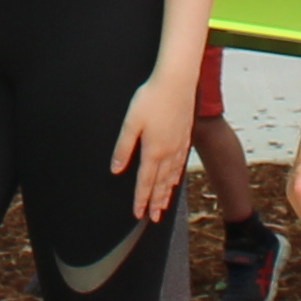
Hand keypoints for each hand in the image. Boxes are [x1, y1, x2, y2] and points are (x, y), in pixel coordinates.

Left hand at [110, 68, 194, 223]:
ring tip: (163, 205)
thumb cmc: (150, 99)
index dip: (141, 199)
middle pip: (160, 183)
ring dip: (166, 192)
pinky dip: (176, 177)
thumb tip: (116, 169)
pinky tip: (175, 179)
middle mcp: (168, 152)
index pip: (145, 181)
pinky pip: (180, 164)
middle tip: (153, 218)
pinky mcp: (185, 137)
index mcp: (153, 150)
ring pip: (171, 176)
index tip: (138, 214)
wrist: (177, 82)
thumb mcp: (131, 122)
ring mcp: (179, 145)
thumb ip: (123, 147)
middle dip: (155, 202)